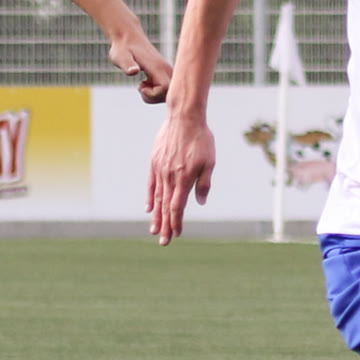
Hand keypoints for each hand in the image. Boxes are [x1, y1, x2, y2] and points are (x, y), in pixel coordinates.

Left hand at [111, 33, 172, 103]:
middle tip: (140, 87)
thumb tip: (133, 72)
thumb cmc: (123, 48)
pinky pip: (167, 88)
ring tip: (142, 84)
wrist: (129, 38)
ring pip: (169, 92)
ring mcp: (167, 71)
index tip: (139, 86)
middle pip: (170, 93)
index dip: (153, 94)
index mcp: (157, 67)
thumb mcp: (120, 57)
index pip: (165, 88)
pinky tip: (146, 83)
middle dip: (154, 97)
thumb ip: (127, 65)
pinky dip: (156, 91)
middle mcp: (166, 69)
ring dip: (155, 95)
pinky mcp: (165, 72)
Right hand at [147, 111, 215, 244]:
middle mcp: (169, 177)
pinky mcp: (154, 162)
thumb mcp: (209, 161)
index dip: (177, 222)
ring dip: (156, 216)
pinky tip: (149, 209)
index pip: (177, 207)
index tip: (177, 234)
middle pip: (165, 207)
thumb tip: (200, 202)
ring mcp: (159, 170)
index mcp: (183, 178)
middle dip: (165, 226)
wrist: (184, 117)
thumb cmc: (201, 139)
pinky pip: (150, 184)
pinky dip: (150, 198)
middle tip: (163, 242)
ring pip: (157, 198)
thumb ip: (204, 183)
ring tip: (154, 230)